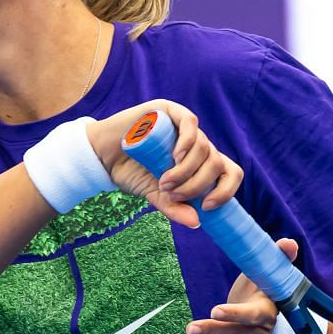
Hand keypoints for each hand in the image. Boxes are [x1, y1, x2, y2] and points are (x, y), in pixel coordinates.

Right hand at [89, 100, 241, 228]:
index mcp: (201, 163)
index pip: (229, 172)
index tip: (207, 207)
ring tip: (165, 182)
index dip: (226, 190)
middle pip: (216, 162)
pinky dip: (188, 142)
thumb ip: (175, 207)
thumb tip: (197, 223)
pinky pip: (191, 123)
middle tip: (173, 194)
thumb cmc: (132, 174)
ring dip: (187, 170)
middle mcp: (198, 144)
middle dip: (198, 184)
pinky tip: (176, 156)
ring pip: (204, 147)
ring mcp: (185, 126)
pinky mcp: (171, 110)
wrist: (103, 157)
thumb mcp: (157, 195)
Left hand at [178, 238, 301, 333]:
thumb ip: (278, 258)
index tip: (214, 310)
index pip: (252, 316)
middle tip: (189, 328)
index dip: (235, 314)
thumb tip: (287, 243)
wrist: (267, 320)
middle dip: (212, 333)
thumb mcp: (268, 275)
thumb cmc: (262, 291)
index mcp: (267, 312)